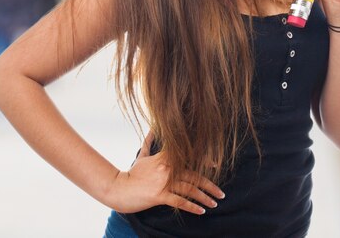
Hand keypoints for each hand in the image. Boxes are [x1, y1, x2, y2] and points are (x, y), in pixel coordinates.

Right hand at [106, 131, 224, 214]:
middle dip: (209, 185)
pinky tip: (201, 211)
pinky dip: (192, 207)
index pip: (188, 156)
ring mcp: (163, 182)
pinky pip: (179, 201)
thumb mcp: (142, 156)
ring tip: (214, 203)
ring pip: (189, 189)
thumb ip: (149, 142)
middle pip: (193, 175)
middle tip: (220, 193)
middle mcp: (166, 168)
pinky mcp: (159, 195)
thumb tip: (153, 128)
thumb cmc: (132, 173)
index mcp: (164, 157)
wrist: (119, 188)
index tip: (215, 165)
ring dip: (204, 197)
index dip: (203, 160)